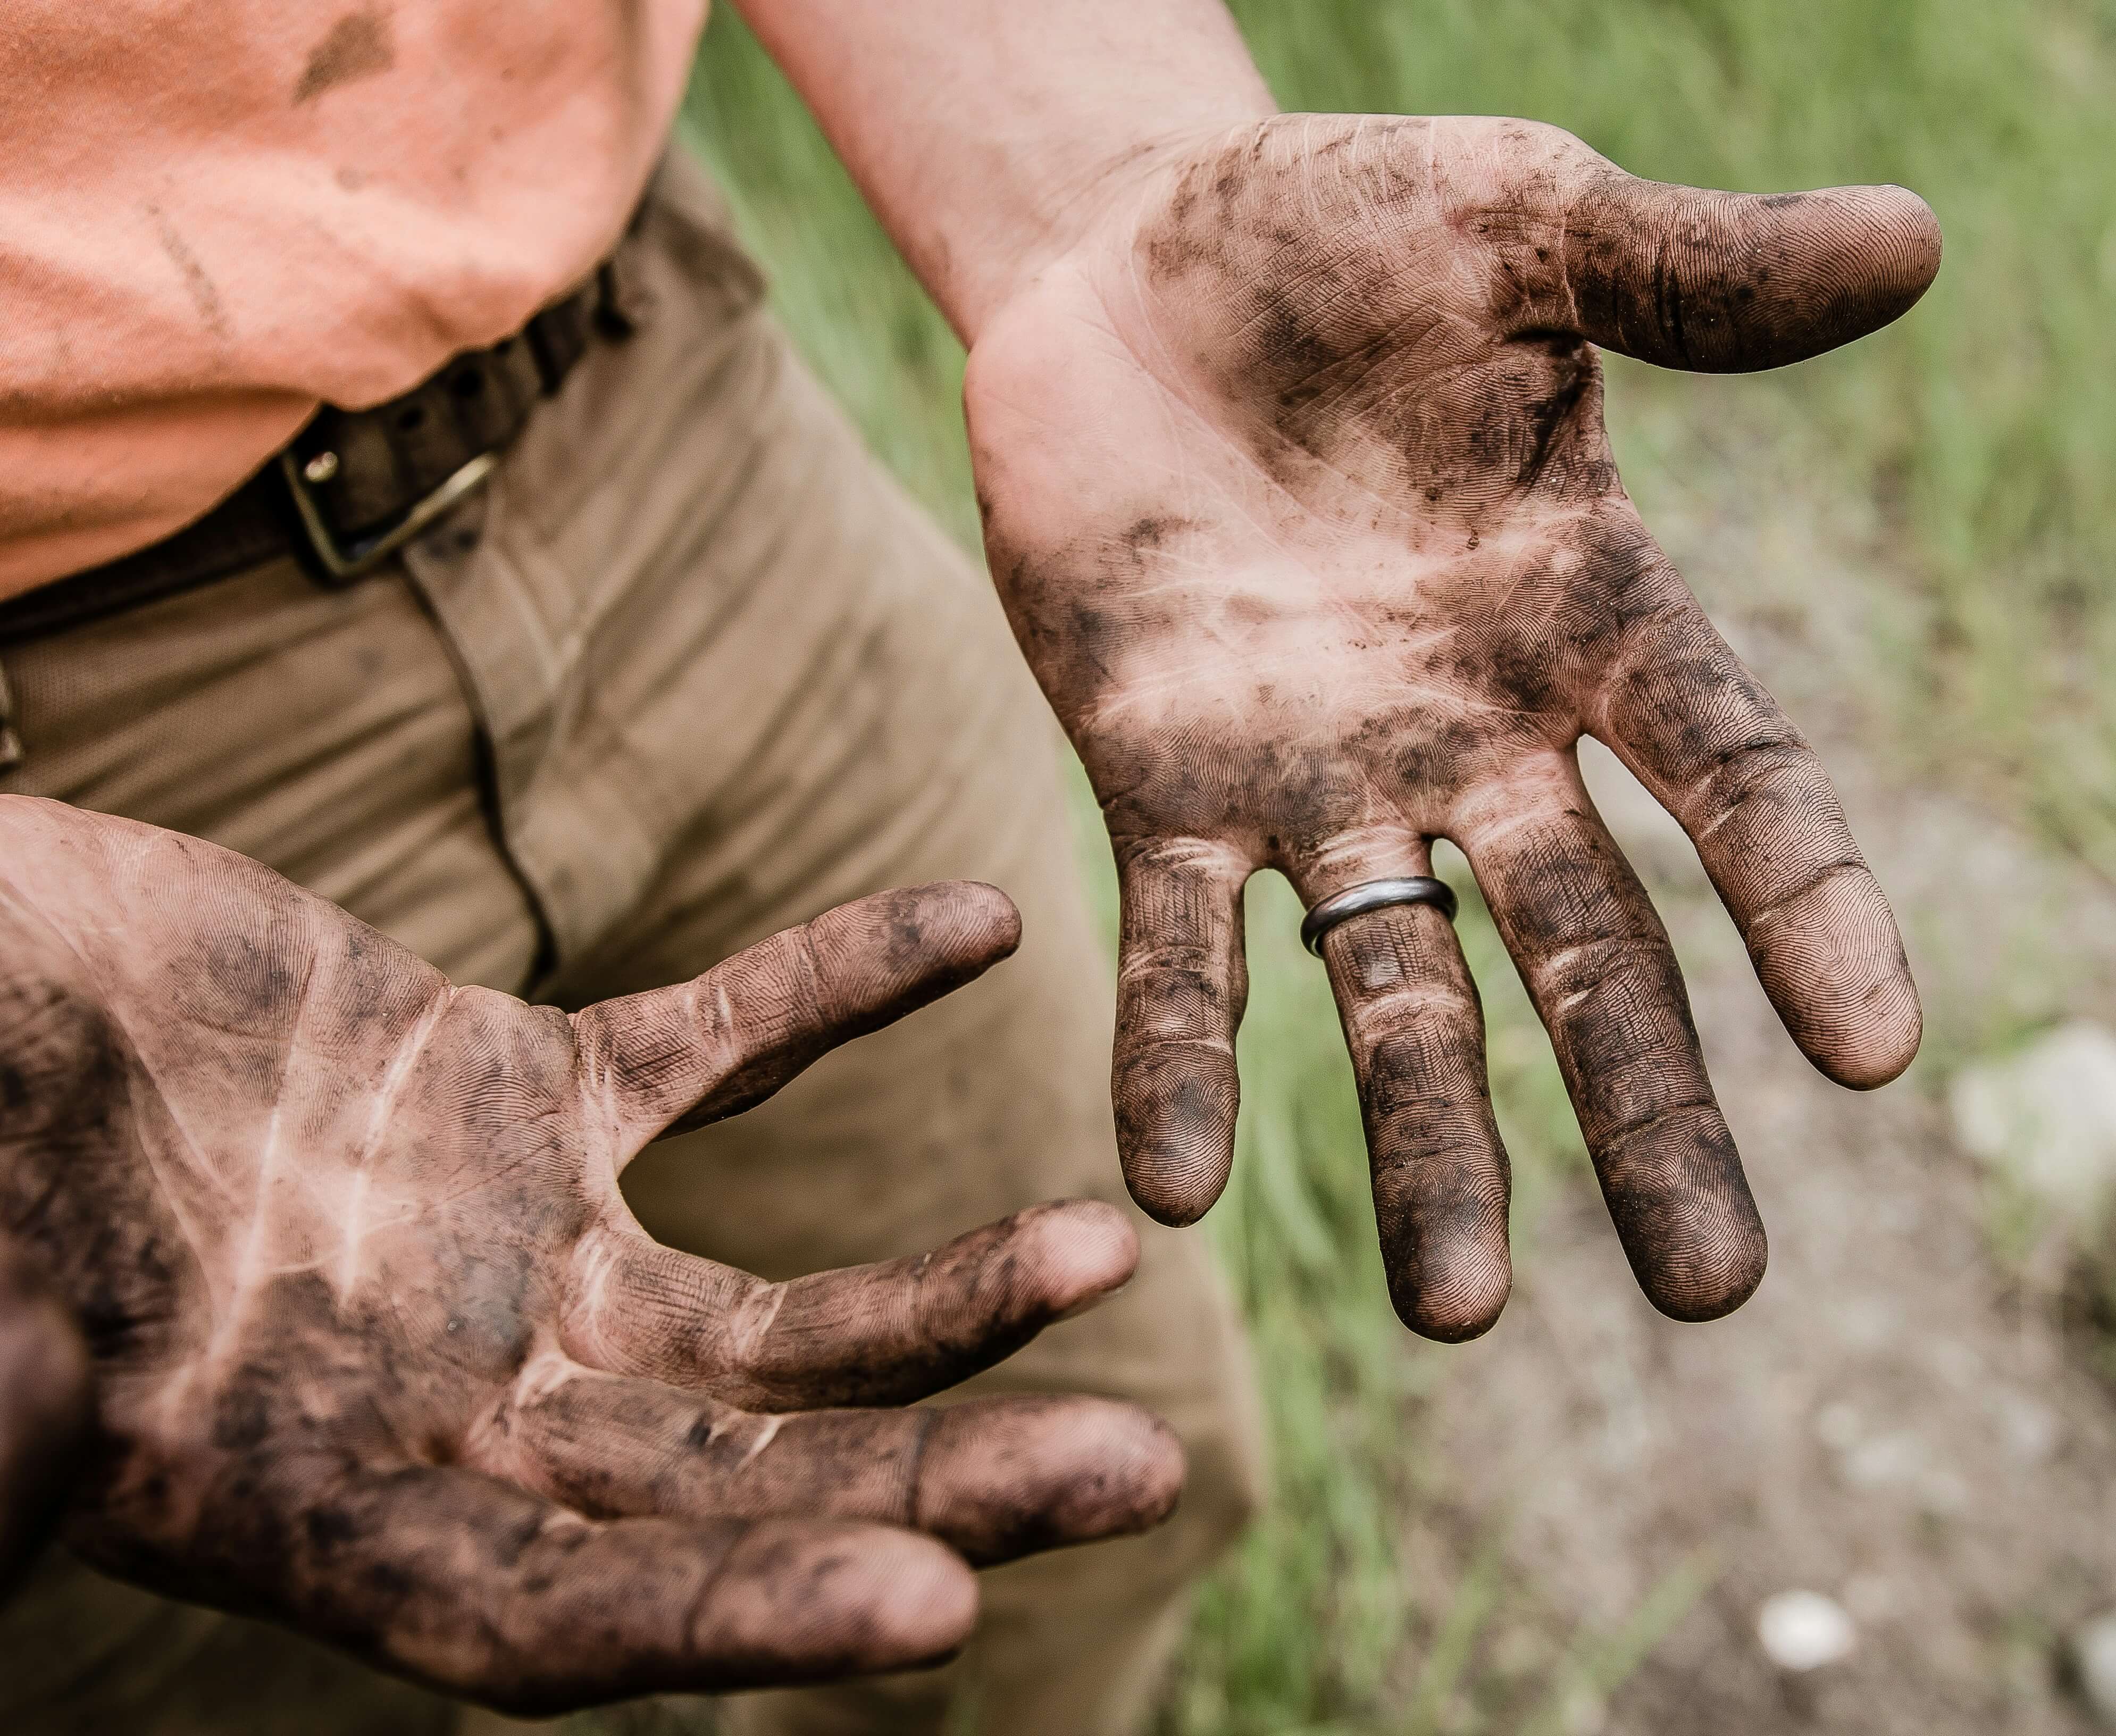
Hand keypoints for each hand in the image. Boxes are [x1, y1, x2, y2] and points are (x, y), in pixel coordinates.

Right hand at [0, 798, 1180, 1712]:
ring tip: (1107, 1249)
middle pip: (736, 1484)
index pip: (563, 1615)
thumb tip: (30, 1440)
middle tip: (1142, 1474)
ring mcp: (508, 1252)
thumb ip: (3, 1393)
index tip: (938, 1613)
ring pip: (774, 1312)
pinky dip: (841, 981)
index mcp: (316, 1506)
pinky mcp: (523, 1090)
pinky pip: (719, 1042)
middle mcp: (450, 1407)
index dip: (740, 1618)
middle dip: (935, 1484)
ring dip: (944, 1289)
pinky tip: (980, 920)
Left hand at [967, 114, 1935, 1339]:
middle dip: (1646, 1113)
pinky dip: (1176, 1060)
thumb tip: (1919, 236)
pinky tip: (1169, 1191)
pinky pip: (1174, 946)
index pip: (1732, 775)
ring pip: (1391, 990)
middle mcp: (1474, 731)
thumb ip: (1696, 271)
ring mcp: (1318, 775)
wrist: (1128, 258)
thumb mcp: (1527, 221)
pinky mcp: (1157, 780)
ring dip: (1426, 1148)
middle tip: (1716, 1292)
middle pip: (1588, 947)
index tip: (1880, 1053)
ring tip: (1455, 1316)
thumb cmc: (1346, 229)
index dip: (1806, 905)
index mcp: (1588, 610)